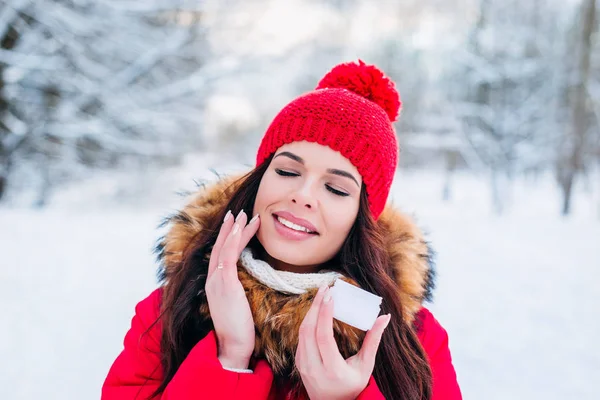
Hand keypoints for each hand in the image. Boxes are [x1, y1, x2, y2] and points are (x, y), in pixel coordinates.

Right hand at [206, 209, 259, 369]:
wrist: (232, 346)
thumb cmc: (239, 330)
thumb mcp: (238, 306)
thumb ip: (238, 292)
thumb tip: (247, 285)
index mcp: (215, 285)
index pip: (220, 256)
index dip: (227, 239)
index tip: (236, 226)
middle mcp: (212, 280)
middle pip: (219, 247)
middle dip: (229, 229)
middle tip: (239, 213)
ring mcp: (216, 281)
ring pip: (224, 247)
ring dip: (234, 229)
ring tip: (245, 216)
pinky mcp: (224, 283)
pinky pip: (227, 255)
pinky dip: (233, 239)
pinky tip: (240, 228)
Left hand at [295, 285, 390, 399]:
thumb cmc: (353, 385)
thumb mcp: (366, 366)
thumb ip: (374, 341)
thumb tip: (384, 317)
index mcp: (333, 370)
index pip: (323, 337)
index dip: (325, 314)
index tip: (329, 295)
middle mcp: (314, 368)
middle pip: (309, 331)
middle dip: (316, 306)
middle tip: (325, 288)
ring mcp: (303, 366)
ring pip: (302, 332)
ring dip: (311, 311)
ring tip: (321, 295)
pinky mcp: (298, 363)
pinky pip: (301, 338)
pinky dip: (308, 321)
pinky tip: (317, 310)